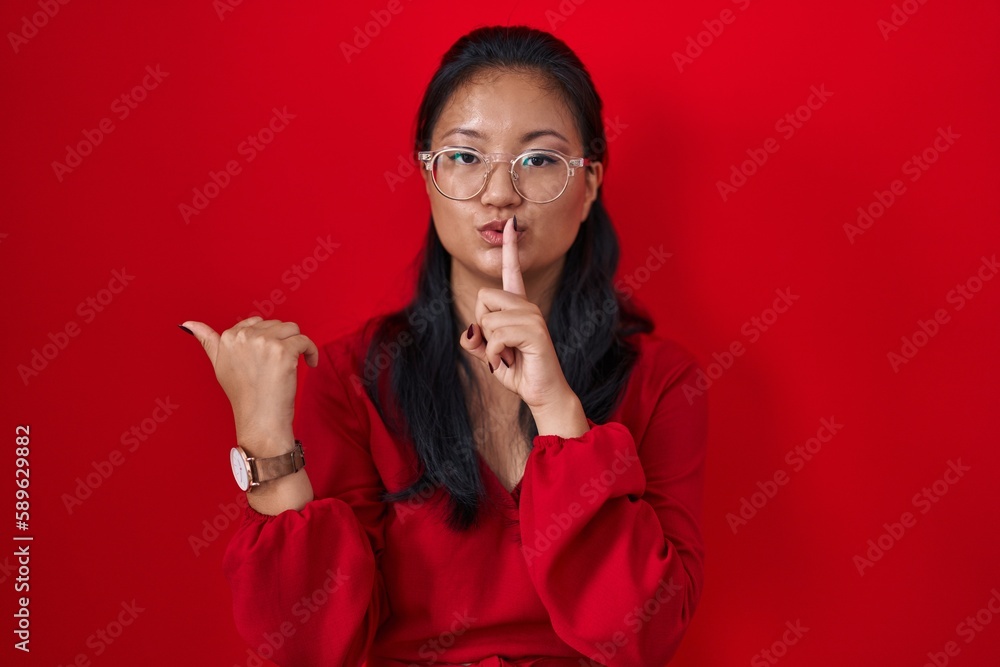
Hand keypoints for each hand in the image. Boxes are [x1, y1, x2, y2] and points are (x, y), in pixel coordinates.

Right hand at [180, 316, 317, 454]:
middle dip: (282, 341)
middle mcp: (244, 337)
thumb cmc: (243, 395)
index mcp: (228, 338)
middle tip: (279, 366)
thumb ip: (207, 341)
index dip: (266, 339)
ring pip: (292, 328)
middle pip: (275, 324)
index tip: (268, 358)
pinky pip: (305, 340)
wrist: (259, 420)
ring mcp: (264, 343)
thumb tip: (186, 324)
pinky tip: (310, 364)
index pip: (255, 322)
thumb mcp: (219, 365)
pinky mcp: (283, 351)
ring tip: (295, 363)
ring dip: (298, 344)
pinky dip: (312, 351)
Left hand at [459, 217, 575, 412]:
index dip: (509, 248)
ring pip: (487, 320)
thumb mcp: (489, 355)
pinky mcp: (535, 333)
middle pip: (483, 298)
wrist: (543, 395)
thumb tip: (470, 332)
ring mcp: (533, 317)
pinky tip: (510, 362)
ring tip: (509, 356)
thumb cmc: (519, 372)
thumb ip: (475, 341)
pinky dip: (494, 356)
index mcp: (518, 306)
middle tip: (501, 347)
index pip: (512, 271)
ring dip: (490, 346)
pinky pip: (495, 337)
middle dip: (482, 327)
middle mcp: (527, 306)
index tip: (510, 223)